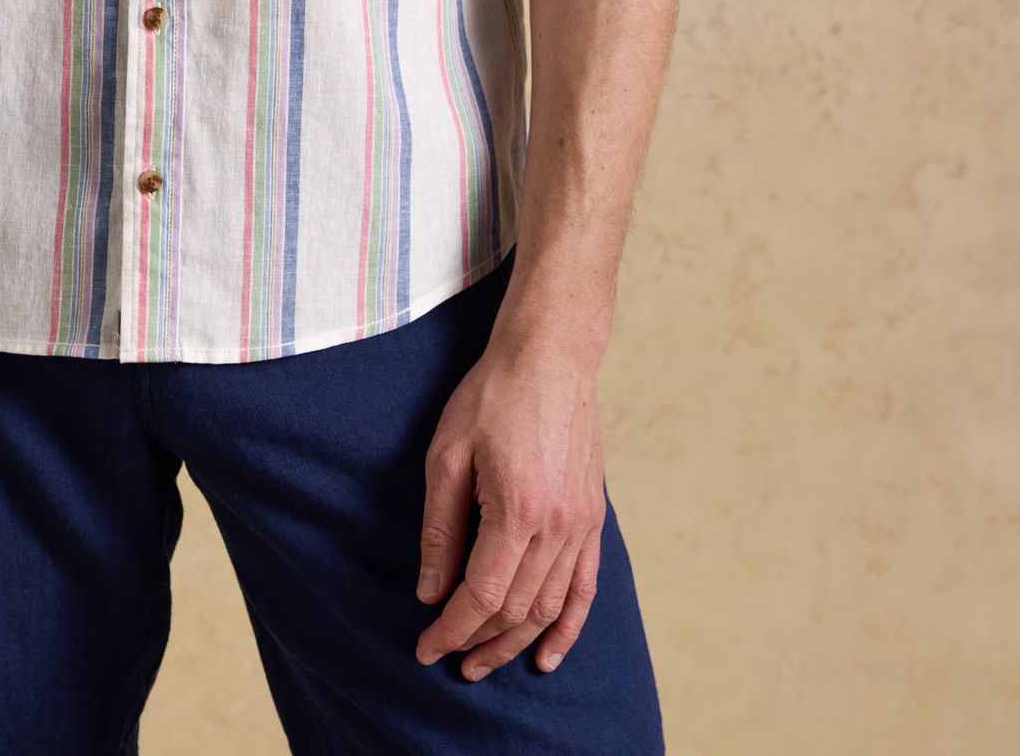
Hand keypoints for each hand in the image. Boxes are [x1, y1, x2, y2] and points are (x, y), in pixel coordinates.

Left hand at [412, 326, 606, 679]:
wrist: (550, 357)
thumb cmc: (492, 397)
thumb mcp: (447, 455)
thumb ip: (440, 528)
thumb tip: (430, 592)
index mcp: (517, 511)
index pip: (483, 596)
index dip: (452, 629)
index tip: (425, 648)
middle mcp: (557, 527)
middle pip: (517, 610)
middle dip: (478, 642)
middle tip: (448, 659)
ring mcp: (582, 525)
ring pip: (550, 607)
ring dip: (515, 642)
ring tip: (482, 661)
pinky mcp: (594, 518)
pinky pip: (585, 588)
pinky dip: (568, 628)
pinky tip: (547, 656)